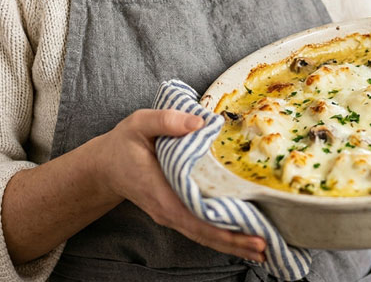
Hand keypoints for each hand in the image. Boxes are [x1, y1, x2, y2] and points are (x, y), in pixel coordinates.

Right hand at [92, 109, 266, 261]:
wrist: (105, 166)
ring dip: (233, 243)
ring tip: (263, 249)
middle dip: (234, 242)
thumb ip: (166, 120)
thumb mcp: (139, 124)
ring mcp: (172, 214)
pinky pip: (202, 228)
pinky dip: (223, 235)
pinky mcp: (177, 212)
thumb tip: (201, 123)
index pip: (194, 216)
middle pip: (204, 232)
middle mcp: (167, 210)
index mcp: (160, 191)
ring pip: (205, 234)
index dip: (221, 228)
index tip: (247, 233)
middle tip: (265, 247)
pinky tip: (243, 238)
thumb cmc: (123, 145)